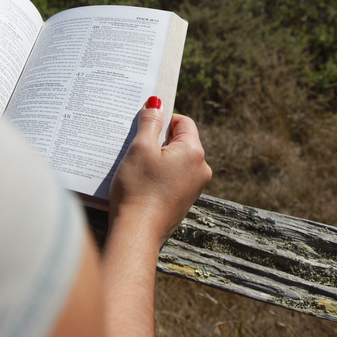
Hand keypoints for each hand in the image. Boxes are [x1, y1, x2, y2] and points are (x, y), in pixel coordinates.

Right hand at [109, 96, 211, 246]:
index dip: (162, 120)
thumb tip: (157, 103)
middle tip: (135, 148)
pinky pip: (173, 178)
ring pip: (175, 161)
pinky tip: (141, 182)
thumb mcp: (140, 149)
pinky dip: (159, 175)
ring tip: (136, 167)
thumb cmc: (138, 189)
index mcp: (194, 152)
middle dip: (158, 141)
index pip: (183, 122)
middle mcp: (201, 169)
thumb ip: (150, 122)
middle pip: (180, 141)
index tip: (143, 127)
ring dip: (157, 159)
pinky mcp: (184, 201)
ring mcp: (194, 187)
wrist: (137, 233)